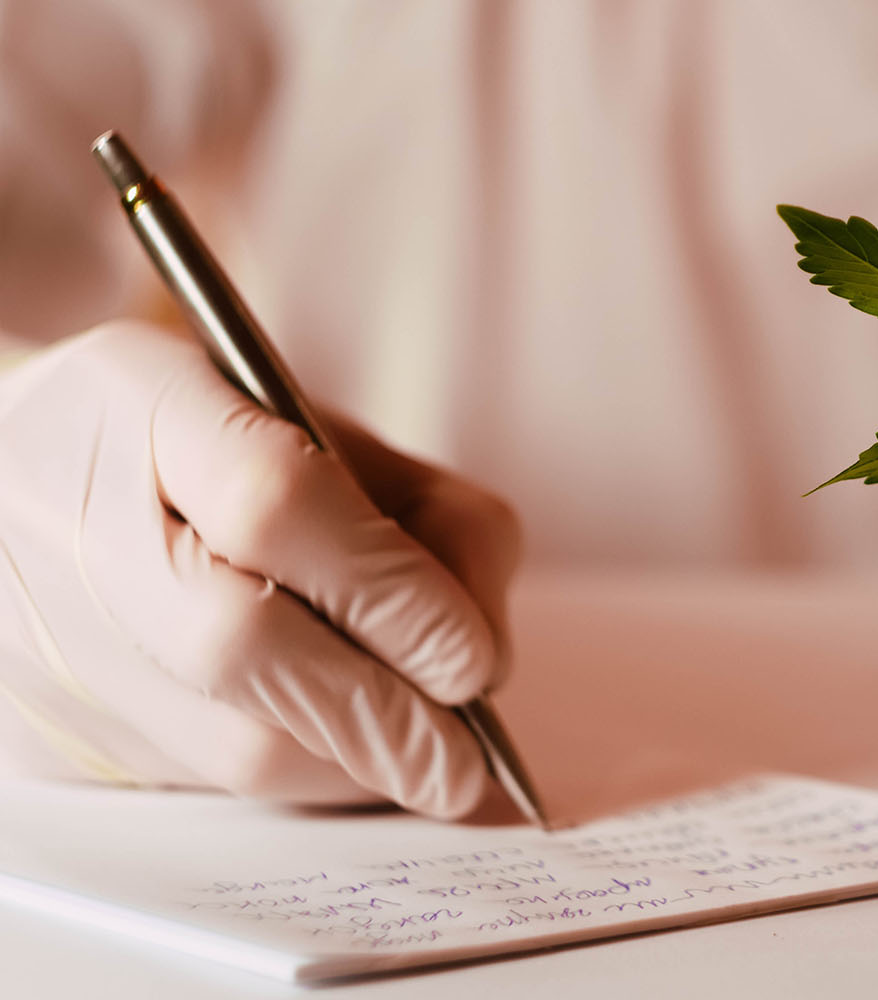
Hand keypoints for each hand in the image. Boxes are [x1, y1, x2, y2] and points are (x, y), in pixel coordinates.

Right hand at [0, 321, 520, 817]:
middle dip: (384, 718)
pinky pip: (201, 782)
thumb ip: (420, 509)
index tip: (474, 660)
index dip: (394, 595)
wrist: (5, 474)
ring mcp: (46, 635)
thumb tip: (483, 648)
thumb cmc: (198, 444)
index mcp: (143, 404)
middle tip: (464, 765)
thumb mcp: (321, 426)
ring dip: (352, 762)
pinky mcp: (45, 729)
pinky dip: (296, 776)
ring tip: (412, 751)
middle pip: (242, 644)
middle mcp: (73, 520)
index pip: (278, 503)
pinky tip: (334, 748)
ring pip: (225, 744)